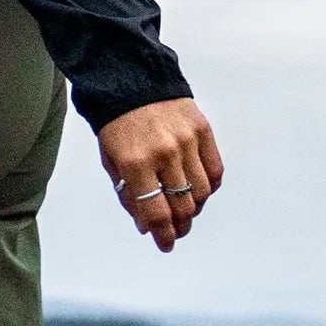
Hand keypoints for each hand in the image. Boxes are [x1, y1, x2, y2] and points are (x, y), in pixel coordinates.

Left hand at [97, 97, 223, 252]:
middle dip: (180, 226)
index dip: (163, 236)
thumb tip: (146, 227)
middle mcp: (164, 153)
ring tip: (187, 211)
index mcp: (135, 163)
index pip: (156, 213)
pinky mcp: (202, 130)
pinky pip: (215, 170)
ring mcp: (186, 140)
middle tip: (176, 231)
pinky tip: (199, 191)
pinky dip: (209, 187)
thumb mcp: (111, 161)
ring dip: (195, 209)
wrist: (131, 80)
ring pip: (202, 192)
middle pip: (182, 206)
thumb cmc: (117, 124)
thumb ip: (129, 196)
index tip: (165, 245)